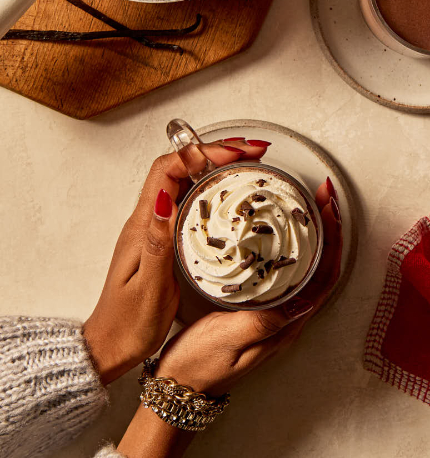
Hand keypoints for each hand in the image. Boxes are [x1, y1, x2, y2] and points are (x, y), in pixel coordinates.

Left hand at [83, 137, 269, 384]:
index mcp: (143, 226)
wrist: (110, 346)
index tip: (233, 152)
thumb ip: (157, 243)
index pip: (168, 171)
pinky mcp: (162, 237)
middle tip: (252, 150)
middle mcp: (147, 220)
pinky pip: (187, 198)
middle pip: (179, 167)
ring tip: (247, 160)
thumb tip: (163, 199)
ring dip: (215, 163)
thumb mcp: (149, 287)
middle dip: (216, 150)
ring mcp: (154, 226)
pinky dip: (211, 185)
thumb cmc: (128, 324)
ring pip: (184, 179)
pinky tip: (229, 190)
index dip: (201, 153)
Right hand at [153, 178, 340, 392]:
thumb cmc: (199, 365)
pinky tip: (282, 233)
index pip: (324, 276)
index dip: (332, 240)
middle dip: (328, 229)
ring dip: (313, 236)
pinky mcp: (260, 308)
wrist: (179, 387)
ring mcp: (275, 313)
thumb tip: (300, 303)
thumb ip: (263, 322)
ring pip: (307, 267)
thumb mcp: (228, 340)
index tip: (328, 208)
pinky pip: (287, 272)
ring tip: (309, 205)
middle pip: (321, 267)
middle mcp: (287, 319)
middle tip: (322, 196)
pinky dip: (292, 246)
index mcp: (285, 325)